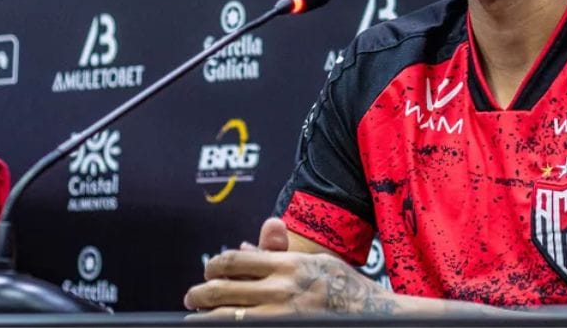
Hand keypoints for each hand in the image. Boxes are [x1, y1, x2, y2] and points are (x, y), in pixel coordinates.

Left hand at [184, 218, 397, 317]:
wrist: (374, 315)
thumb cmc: (345, 288)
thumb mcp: (315, 262)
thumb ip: (278, 253)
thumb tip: (243, 247)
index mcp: (287, 264)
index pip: (234, 260)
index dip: (214, 266)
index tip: (208, 272)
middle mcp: (281, 289)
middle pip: (222, 289)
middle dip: (199, 294)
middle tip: (192, 298)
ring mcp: (280, 316)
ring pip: (225, 317)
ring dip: (205, 317)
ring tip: (197, 317)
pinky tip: (219, 327)